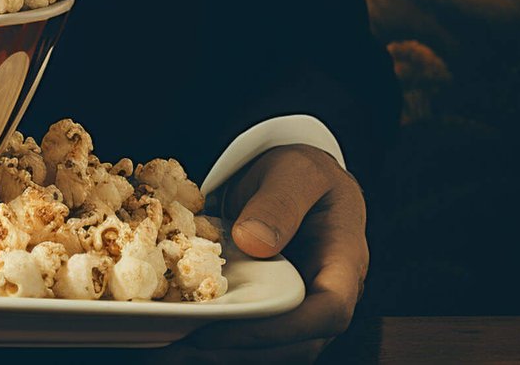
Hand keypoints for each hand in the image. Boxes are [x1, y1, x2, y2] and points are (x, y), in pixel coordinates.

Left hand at [183, 144, 367, 362]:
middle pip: (299, 344)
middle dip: (242, 351)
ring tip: (175, 352)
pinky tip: (181, 338)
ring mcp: (303, 307)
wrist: (293, 179)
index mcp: (344, 261)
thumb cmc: (301, 173)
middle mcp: (327, 294)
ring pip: (276, 349)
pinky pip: (256, 336)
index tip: (227, 327)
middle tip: (185, 349)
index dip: (281, 327)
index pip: (329, 310)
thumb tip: (254, 242)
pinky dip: (222, 343)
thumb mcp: (294, 172)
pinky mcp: (276, 309)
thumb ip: (279, 202)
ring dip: (228, 355)